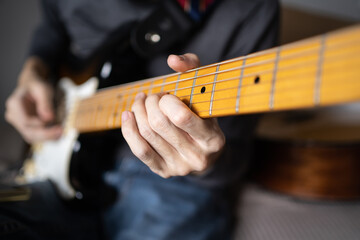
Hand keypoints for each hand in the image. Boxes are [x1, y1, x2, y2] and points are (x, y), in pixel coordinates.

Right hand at [5, 57, 61, 142]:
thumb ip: (45, 103)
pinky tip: (57, 134)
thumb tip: (48, 118)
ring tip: (61, 133)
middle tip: (60, 131)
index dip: (39, 124)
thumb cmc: (37, 87)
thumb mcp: (43, 90)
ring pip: (31, 136)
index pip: (25, 120)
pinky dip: (46, 137)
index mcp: (14, 104)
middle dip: (45, 134)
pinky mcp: (25, 128)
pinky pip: (35, 136)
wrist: (32, 87)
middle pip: (27, 131)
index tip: (52, 120)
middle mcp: (13, 115)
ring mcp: (18, 123)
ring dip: (47, 137)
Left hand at [121, 53, 224, 177]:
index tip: (168, 95)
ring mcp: (179, 166)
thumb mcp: (205, 92)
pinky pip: (139, 150)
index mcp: (213, 139)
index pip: (180, 116)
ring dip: (138, 111)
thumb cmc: (204, 116)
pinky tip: (128, 115)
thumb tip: (172, 60)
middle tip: (153, 97)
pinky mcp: (164, 170)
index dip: (167, 100)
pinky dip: (129, 129)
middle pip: (158, 124)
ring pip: (146, 134)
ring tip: (141, 101)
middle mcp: (197, 157)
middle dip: (150, 103)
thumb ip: (193, 69)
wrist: (206, 153)